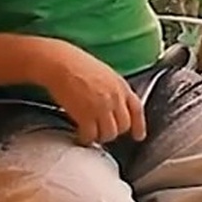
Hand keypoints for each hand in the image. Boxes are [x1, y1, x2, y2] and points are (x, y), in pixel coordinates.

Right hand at [29, 38, 145, 146]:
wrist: (61, 63)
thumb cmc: (78, 65)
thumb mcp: (105, 74)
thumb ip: (114, 91)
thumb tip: (115, 106)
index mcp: (121, 86)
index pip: (137, 110)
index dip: (139, 126)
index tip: (138, 136)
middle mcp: (115, 98)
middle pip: (123, 126)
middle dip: (114, 131)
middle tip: (104, 131)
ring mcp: (101, 108)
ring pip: (109, 134)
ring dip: (100, 136)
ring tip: (92, 133)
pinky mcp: (85, 116)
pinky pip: (91, 135)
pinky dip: (86, 139)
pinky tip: (81, 135)